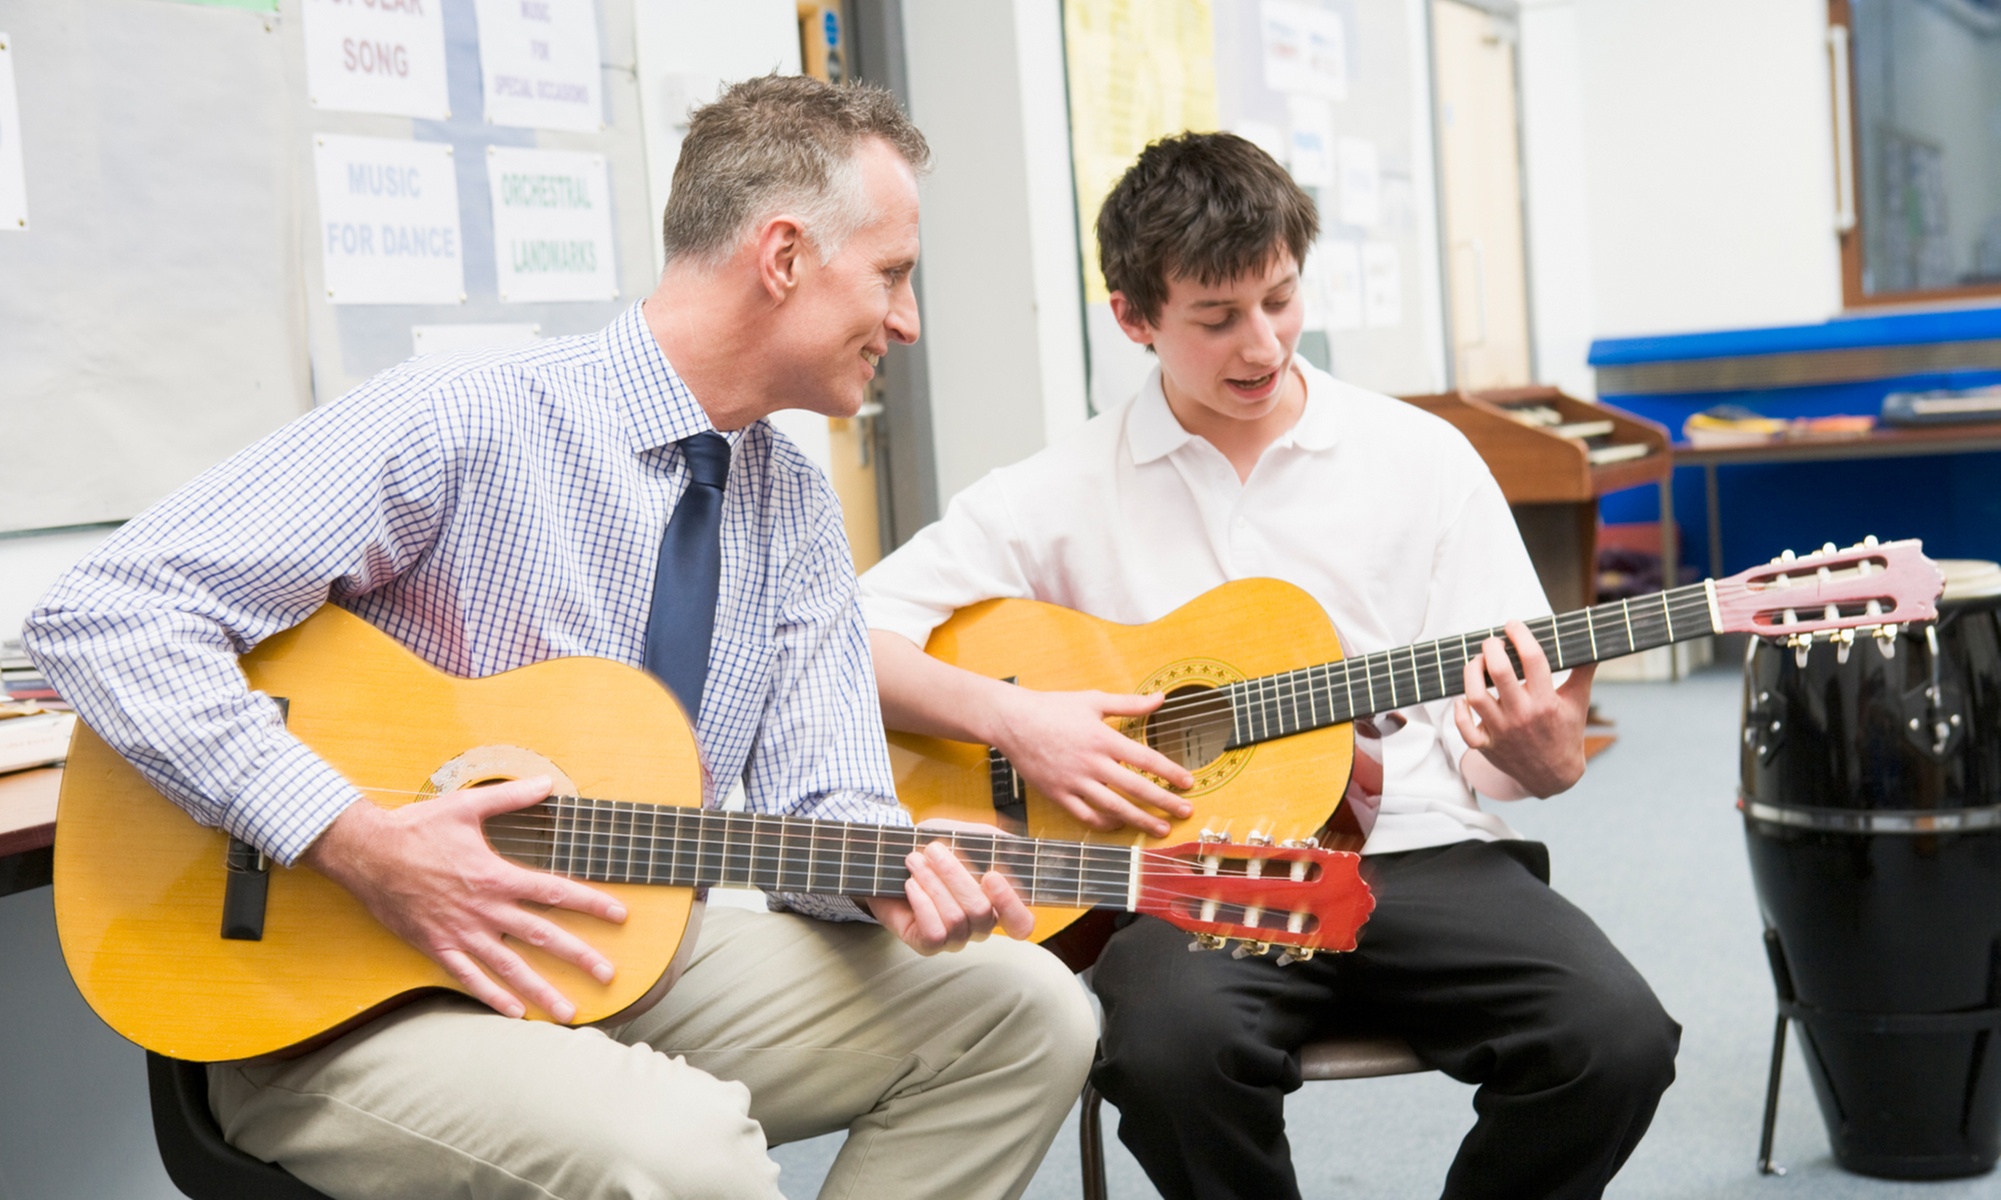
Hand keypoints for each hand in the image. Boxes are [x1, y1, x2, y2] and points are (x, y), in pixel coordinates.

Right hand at [301, 776, 628, 1021]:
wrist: (365, 854)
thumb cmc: (417, 827)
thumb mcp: (466, 805)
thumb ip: (510, 796)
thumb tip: (547, 783)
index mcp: (496, 876)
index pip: (555, 892)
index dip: (590, 904)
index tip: (619, 915)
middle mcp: (484, 909)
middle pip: (541, 936)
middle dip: (578, 957)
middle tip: (609, 976)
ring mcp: (460, 932)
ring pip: (509, 968)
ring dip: (540, 990)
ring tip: (568, 1011)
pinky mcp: (436, 947)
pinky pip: (469, 978)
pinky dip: (492, 997)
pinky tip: (514, 1013)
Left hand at [864, 820, 1036, 953]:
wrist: (889, 858)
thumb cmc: (932, 847)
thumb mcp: (964, 834)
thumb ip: (992, 838)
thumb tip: (1013, 843)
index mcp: (996, 902)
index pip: (1021, 924)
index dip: (1011, 904)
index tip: (991, 875)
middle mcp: (979, 925)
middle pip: (982, 912)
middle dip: (955, 875)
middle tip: (933, 850)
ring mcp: (955, 938)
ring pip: (956, 919)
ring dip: (933, 883)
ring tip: (914, 860)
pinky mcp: (928, 945)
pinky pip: (934, 933)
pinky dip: (922, 903)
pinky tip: (910, 885)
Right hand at [991, 688, 1195, 835]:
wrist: (1012, 721)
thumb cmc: (1053, 708)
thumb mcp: (1094, 700)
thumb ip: (1129, 704)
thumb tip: (1160, 698)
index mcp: (1103, 738)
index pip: (1145, 759)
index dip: (1170, 772)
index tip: (1188, 783)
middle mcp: (1091, 763)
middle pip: (1135, 788)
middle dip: (1164, 802)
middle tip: (1185, 811)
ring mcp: (1074, 781)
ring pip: (1114, 807)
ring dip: (1140, 820)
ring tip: (1160, 829)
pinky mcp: (1058, 794)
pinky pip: (1085, 816)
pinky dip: (1105, 823)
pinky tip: (1119, 824)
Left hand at [1454, 621, 1595, 798]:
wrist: (1554, 775)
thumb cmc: (1566, 732)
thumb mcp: (1579, 702)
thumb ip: (1584, 671)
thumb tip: (1594, 644)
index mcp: (1546, 702)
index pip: (1534, 660)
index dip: (1521, 636)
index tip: (1513, 625)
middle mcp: (1523, 715)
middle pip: (1500, 673)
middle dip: (1492, 649)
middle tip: (1493, 642)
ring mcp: (1503, 731)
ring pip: (1476, 696)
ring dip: (1471, 673)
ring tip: (1477, 662)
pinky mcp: (1488, 745)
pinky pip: (1465, 729)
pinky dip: (1459, 712)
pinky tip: (1463, 698)